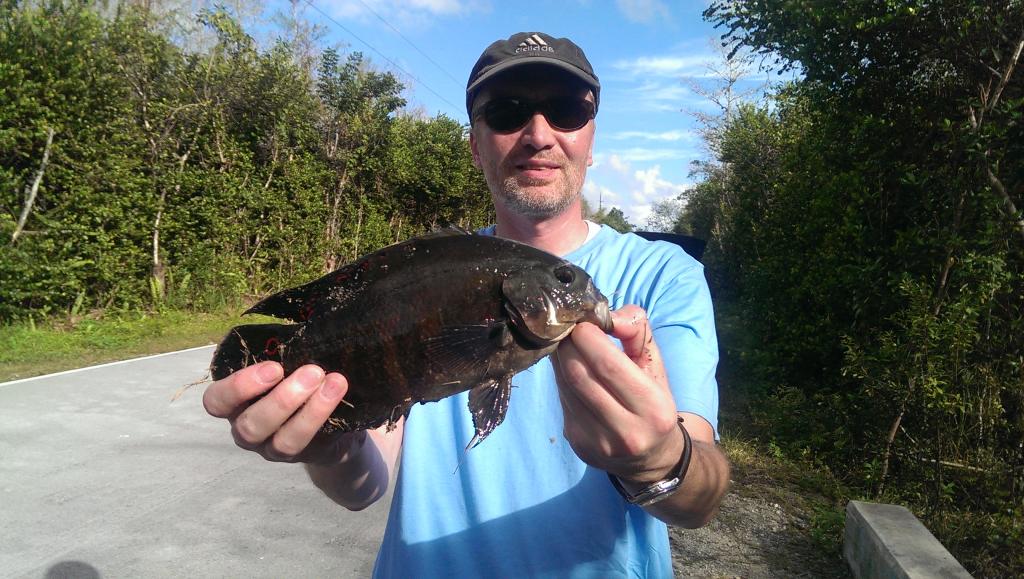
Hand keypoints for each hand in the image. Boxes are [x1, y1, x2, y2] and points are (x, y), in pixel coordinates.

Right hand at [202, 361, 359, 463]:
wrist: (329, 416)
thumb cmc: (296, 380)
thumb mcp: (283, 364)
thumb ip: (280, 348)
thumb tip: (301, 314)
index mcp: (236, 404)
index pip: (216, 401)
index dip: (239, 387)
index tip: (274, 367)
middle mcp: (249, 430)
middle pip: (250, 426)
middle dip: (282, 399)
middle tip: (312, 371)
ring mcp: (275, 448)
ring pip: (284, 441)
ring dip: (311, 412)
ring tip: (334, 382)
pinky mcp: (305, 455)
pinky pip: (312, 444)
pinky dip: (327, 418)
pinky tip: (340, 394)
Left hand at [552, 305, 684, 483]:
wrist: (651, 460)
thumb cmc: (654, 403)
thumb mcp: (656, 366)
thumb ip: (638, 333)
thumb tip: (608, 315)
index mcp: (653, 409)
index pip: (609, 366)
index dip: (587, 337)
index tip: (581, 319)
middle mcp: (625, 431)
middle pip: (579, 375)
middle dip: (568, 343)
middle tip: (567, 325)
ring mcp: (597, 441)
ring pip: (566, 386)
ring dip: (561, 358)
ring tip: (566, 341)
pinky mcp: (577, 443)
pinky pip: (563, 399)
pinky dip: (561, 377)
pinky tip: (568, 366)